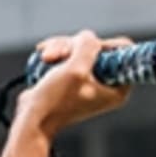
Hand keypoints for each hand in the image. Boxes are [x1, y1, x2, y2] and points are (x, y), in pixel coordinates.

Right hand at [15, 29, 132, 139]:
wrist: (32, 120)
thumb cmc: (55, 101)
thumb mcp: (75, 70)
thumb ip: (88, 47)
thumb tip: (88, 36)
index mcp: (118, 88)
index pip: (123, 52)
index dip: (104, 44)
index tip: (84, 47)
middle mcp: (107, 85)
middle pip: (99, 48)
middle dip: (76, 46)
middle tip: (57, 54)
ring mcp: (89, 82)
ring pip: (81, 50)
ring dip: (62, 48)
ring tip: (46, 57)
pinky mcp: (73, 80)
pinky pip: (70, 56)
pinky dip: (58, 53)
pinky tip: (44, 56)